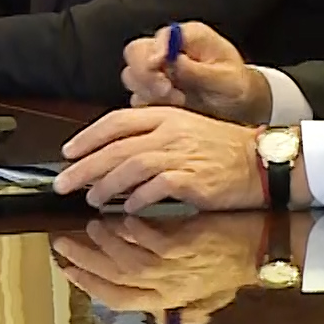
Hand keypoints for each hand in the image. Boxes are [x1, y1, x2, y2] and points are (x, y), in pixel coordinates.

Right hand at [53, 214, 266, 323]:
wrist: (262, 248)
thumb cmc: (228, 263)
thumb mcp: (199, 289)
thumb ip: (170, 293)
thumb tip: (150, 304)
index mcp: (165, 298)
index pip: (115, 298)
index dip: (88, 284)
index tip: (66, 268)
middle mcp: (166, 288)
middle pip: (114, 281)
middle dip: (84, 264)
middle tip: (62, 245)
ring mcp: (175, 268)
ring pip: (127, 262)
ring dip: (103, 245)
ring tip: (88, 225)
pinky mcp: (186, 246)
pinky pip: (150, 240)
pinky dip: (131, 230)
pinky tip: (120, 216)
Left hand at [54, 107, 282, 211]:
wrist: (261, 161)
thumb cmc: (221, 149)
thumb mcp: (184, 131)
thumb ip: (150, 138)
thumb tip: (113, 155)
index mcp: (165, 115)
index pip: (116, 121)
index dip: (87, 137)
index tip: (67, 153)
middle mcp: (170, 131)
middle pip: (115, 147)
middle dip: (84, 166)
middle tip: (63, 183)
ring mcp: (181, 154)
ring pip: (130, 167)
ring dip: (105, 185)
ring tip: (90, 199)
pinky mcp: (192, 179)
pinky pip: (155, 189)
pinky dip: (137, 199)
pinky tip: (126, 208)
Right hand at [123, 22, 270, 124]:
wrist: (239, 105)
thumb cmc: (236, 86)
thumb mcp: (226, 78)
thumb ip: (199, 70)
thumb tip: (174, 60)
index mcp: (188, 36)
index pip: (160, 37)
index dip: (155, 52)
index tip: (158, 68)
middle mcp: (168, 49)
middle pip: (136, 52)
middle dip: (146, 74)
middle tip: (167, 91)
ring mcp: (158, 70)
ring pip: (132, 76)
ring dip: (148, 92)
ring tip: (177, 101)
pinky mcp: (153, 91)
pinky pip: (138, 97)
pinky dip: (149, 106)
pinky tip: (171, 110)